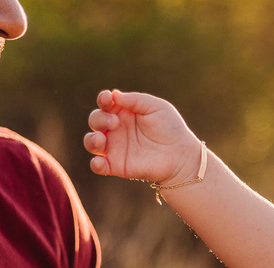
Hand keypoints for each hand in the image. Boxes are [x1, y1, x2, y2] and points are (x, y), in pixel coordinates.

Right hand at [84, 89, 202, 185]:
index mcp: (123, 112)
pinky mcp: (117, 166)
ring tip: (101, 139)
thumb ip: (136, 100)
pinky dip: (96, 164)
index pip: (105, 103)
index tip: (108, 99)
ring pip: (91, 142)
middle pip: (95, 120)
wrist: (182, 156)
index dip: (103, 99)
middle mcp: (115, 129)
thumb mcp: (156, 107)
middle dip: (99, 119)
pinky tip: (101, 162)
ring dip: (91, 139)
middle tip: (115, 123)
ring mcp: (115, 148)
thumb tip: (114, 95)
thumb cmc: (170, 128)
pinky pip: (98, 166)